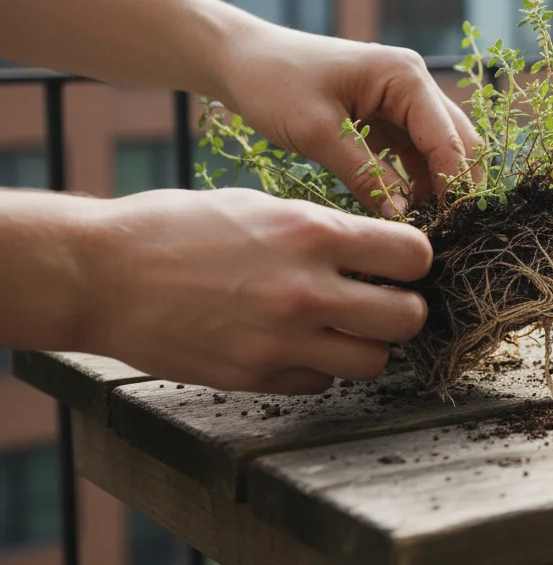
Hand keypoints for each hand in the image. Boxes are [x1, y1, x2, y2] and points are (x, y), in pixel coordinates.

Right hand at [75, 188, 430, 393]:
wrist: (101, 275)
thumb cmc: (178, 228)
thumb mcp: (260, 207)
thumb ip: (324, 230)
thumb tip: (378, 250)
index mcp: (312, 234)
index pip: (413, 255)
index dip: (415, 260)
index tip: (401, 262)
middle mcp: (306, 290)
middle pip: (409, 317)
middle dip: (404, 309)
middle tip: (383, 300)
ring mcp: (281, 341)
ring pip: (374, 361)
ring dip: (367, 344)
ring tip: (342, 325)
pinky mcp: (256, 377)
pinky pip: (322, 381)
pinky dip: (319, 366)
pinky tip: (295, 343)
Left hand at [214, 21, 479, 217]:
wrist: (240, 60)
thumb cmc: (274, 84)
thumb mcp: (318, 133)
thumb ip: (365, 175)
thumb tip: (402, 220)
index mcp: (406, 76)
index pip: (448, 139)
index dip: (454, 186)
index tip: (447, 229)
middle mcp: (415, 84)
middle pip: (457, 143)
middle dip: (456, 187)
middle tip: (444, 234)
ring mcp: (403, 100)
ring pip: (440, 151)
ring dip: (438, 187)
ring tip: (424, 229)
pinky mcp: (388, 117)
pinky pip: (415, 154)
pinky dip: (416, 182)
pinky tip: (405, 212)